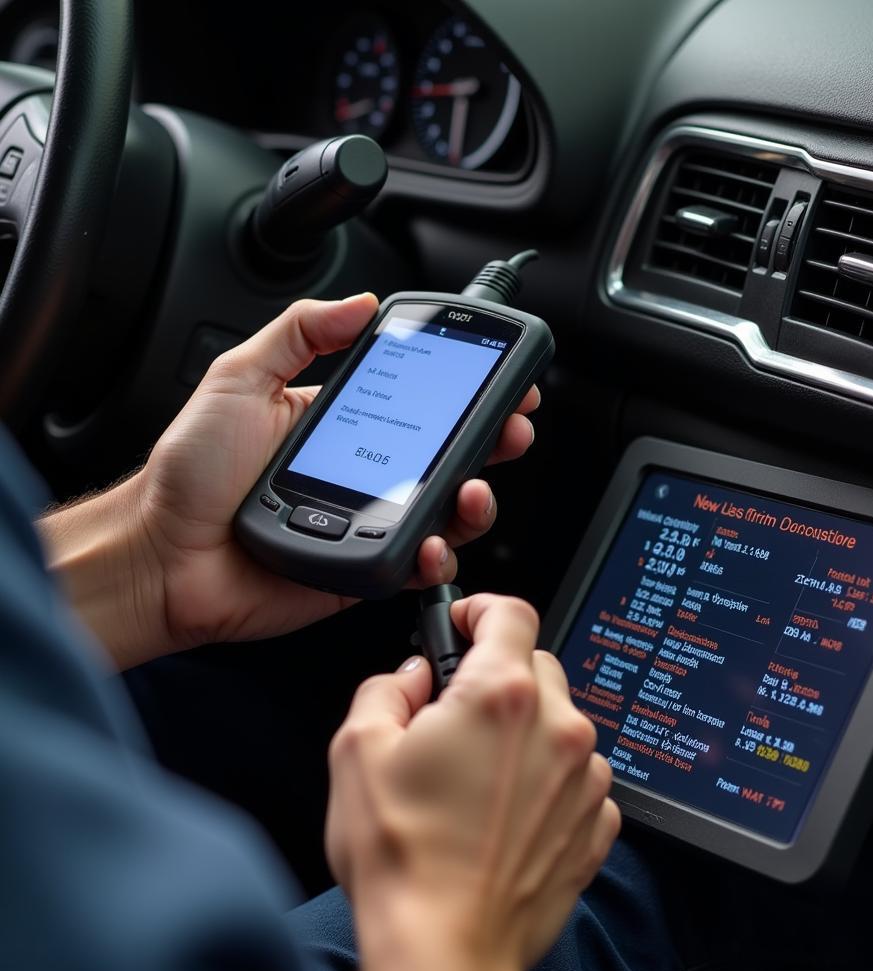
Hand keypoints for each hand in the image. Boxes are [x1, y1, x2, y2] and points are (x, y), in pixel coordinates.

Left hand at [39, 296, 540, 668]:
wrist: (163, 555)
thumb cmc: (191, 474)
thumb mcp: (239, 378)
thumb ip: (298, 332)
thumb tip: (360, 301)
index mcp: (344, 423)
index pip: (420, 401)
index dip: (464, 390)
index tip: (498, 374)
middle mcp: (367, 473)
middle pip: (450, 456)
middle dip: (494, 439)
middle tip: (513, 425)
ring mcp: (370, 522)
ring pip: (447, 513)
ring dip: (478, 499)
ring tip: (476, 487)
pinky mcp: (366, 571)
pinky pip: (417, 565)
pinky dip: (439, 556)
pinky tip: (435, 540)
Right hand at [325, 594, 620, 970]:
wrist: (445, 947)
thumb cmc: (403, 856)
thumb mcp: (357, 751)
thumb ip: (385, 689)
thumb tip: (410, 676)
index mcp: (500, 696)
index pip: (511, 612)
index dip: (482, 609)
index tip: (465, 622)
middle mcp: (556, 728)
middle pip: (536, 666)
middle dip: (498, 676)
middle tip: (456, 715)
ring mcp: (584, 777)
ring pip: (560, 722)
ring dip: (526, 732)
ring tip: (478, 779)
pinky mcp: (596, 822)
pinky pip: (578, 775)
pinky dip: (548, 779)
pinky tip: (506, 812)